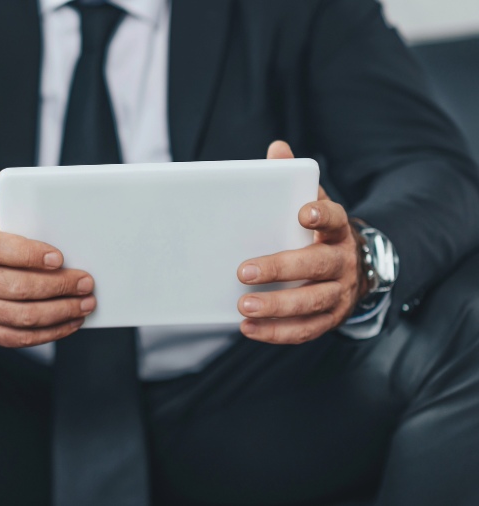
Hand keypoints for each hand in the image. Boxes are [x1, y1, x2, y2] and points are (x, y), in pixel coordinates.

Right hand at [0, 172, 95, 347]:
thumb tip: (4, 183)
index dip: (29, 255)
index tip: (59, 257)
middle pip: (15, 287)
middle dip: (57, 287)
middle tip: (86, 282)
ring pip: (21, 316)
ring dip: (59, 312)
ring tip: (86, 303)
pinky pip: (17, 338)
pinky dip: (49, 334)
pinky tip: (70, 322)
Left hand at [236, 141, 366, 343]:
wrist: (356, 269)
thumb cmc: (320, 234)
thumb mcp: (312, 204)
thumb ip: (294, 181)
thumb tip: (277, 149)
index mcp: (338, 230)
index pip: (336, 219)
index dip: (322, 215)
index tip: (303, 213)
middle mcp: (343, 262)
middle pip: (315, 266)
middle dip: (279, 269)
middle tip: (243, 270)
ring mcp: (339, 293)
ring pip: (311, 302)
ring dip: (276, 306)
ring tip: (244, 306)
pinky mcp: (330, 318)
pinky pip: (305, 329)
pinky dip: (277, 332)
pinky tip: (248, 328)